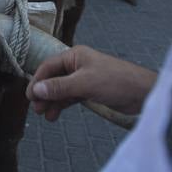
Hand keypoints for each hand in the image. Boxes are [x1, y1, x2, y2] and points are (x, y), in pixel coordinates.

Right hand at [26, 45, 155, 119]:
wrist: (142, 92)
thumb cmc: (115, 81)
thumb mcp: (84, 84)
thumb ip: (59, 87)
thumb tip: (36, 90)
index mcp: (74, 56)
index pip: (48, 67)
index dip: (37, 81)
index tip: (29, 97)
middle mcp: (77, 65)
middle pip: (53, 79)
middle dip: (44, 93)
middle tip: (36, 109)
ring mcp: (84, 78)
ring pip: (61, 90)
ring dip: (52, 101)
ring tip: (45, 115)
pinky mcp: (91, 90)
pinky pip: (71, 97)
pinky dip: (62, 105)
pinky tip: (55, 114)